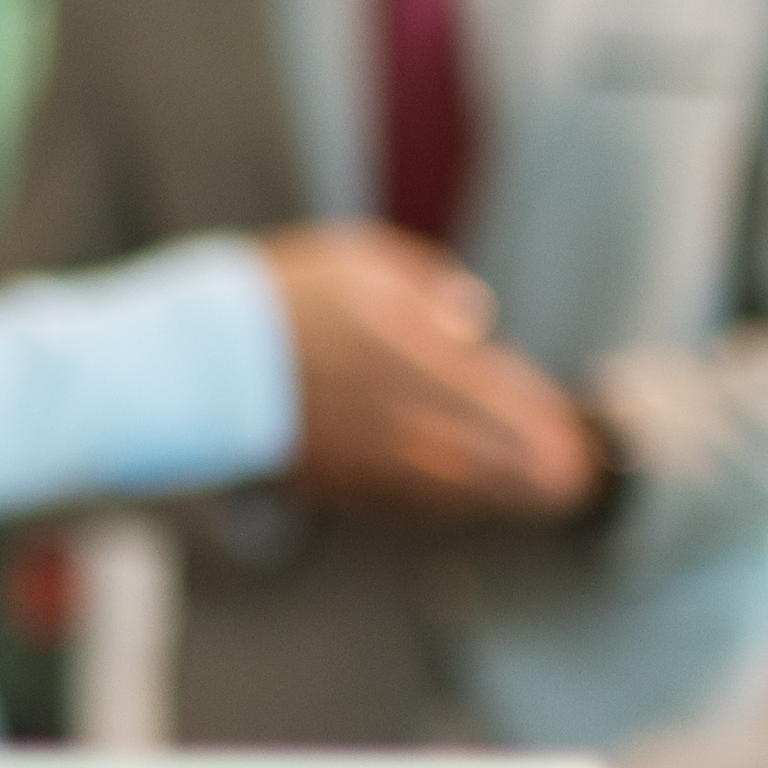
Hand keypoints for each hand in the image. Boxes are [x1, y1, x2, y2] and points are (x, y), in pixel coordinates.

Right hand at [265, 226, 601, 520]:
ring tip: (527, 498)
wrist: (196, 363)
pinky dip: (437, 506)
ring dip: (497, 498)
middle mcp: (404, 420)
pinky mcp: (334, 485)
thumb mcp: (359, 261)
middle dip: (539, 473)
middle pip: (492, 460)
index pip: (506, 401)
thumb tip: (475, 317)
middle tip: (571, 482)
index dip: (545, 421)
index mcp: (419, 359)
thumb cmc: (280, 300)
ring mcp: (370, 461)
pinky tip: (452, 502)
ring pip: (454, 492)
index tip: (571, 432)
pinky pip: (402, 504)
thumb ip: (427, 286)